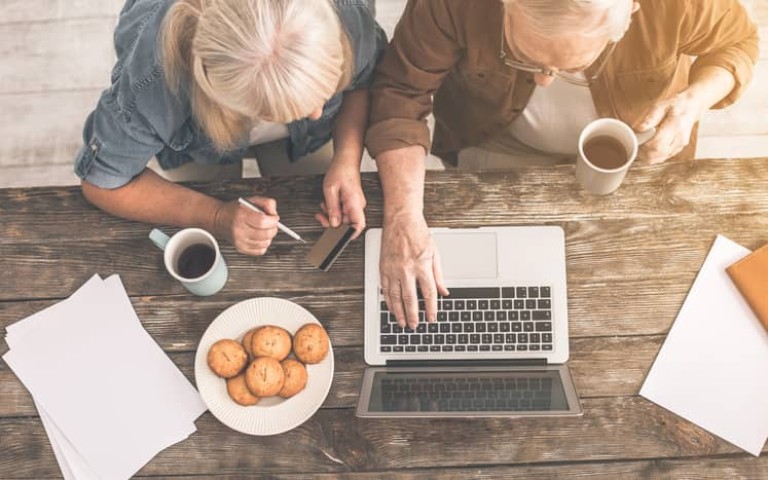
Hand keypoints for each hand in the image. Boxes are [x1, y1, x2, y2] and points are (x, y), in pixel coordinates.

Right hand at [213, 196, 278, 255]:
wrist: (220, 220)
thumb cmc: (236, 210)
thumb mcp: (251, 200)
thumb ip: (267, 203)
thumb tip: (274, 214)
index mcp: (241, 216)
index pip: (262, 222)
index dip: (273, 220)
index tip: (274, 218)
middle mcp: (239, 230)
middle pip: (265, 234)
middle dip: (273, 229)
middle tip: (271, 225)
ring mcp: (239, 241)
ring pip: (265, 243)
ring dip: (269, 237)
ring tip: (263, 230)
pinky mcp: (241, 249)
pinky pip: (261, 251)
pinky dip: (263, 244)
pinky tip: (259, 237)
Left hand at [315, 156, 366, 238]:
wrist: (346, 160)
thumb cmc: (340, 171)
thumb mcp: (330, 190)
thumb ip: (332, 209)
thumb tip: (333, 223)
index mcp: (354, 203)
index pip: (358, 225)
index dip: (350, 234)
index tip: (340, 238)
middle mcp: (358, 205)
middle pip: (348, 223)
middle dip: (333, 222)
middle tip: (322, 217)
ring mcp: (356, 203)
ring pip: (344, 217)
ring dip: (332, 214)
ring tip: (325, 205)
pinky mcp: (352, 201)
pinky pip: (344, 210)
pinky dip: (334, 209)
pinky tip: (329, 202)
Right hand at [380, 214, 448, 329]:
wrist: (401, 219)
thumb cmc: (418, 233)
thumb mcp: (434, 253)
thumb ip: (438, 275)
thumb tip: (443, 291)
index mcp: (422, 266)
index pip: (429, 293)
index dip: (431, 309)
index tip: (431, 319)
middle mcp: (407, 269)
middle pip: (410, 299)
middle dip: (412, 315)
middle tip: (414, 326)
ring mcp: (393, 269)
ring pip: (395, 297)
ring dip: (398, 312)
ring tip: (401, 322)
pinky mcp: (383, 267)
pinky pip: (385, 289)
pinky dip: (388, 300)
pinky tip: (391, 307)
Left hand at [634, 90, 705, 164]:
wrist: (692, 106)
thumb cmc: (676, 104)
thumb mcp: (661, 105)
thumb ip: (651, 117)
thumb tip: (639, 128)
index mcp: (675, 126)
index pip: (656, 145)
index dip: (643, 146)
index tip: (636, 140)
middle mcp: (679, 139)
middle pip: (656, 154)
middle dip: (642, 152)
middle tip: (637, 142)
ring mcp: (679, 146)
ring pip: (658, 159)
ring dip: (646, 155)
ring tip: (642, 143)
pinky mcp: (677, 149)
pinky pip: (662, 158)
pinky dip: (652, 156)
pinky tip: (648, 146)